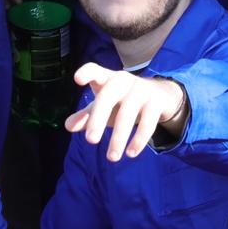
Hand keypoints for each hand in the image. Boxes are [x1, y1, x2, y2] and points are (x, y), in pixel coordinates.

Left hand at [64, 63, 188, 160]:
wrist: (159, 95)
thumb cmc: (122, 101)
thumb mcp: (103, 106)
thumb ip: (85, 116)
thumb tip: (68, 126)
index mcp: (106, 78)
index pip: (94, 70)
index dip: (86, 73)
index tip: (77, 80)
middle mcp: (122, 81)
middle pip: (108, 97)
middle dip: (98, 118)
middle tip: (90, 141)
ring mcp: (140, 90)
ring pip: (127, 115)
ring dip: (119, 138)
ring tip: (112, 158)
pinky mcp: (156, 102)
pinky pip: (148, 123)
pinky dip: (139, 140)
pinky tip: (130, 153)